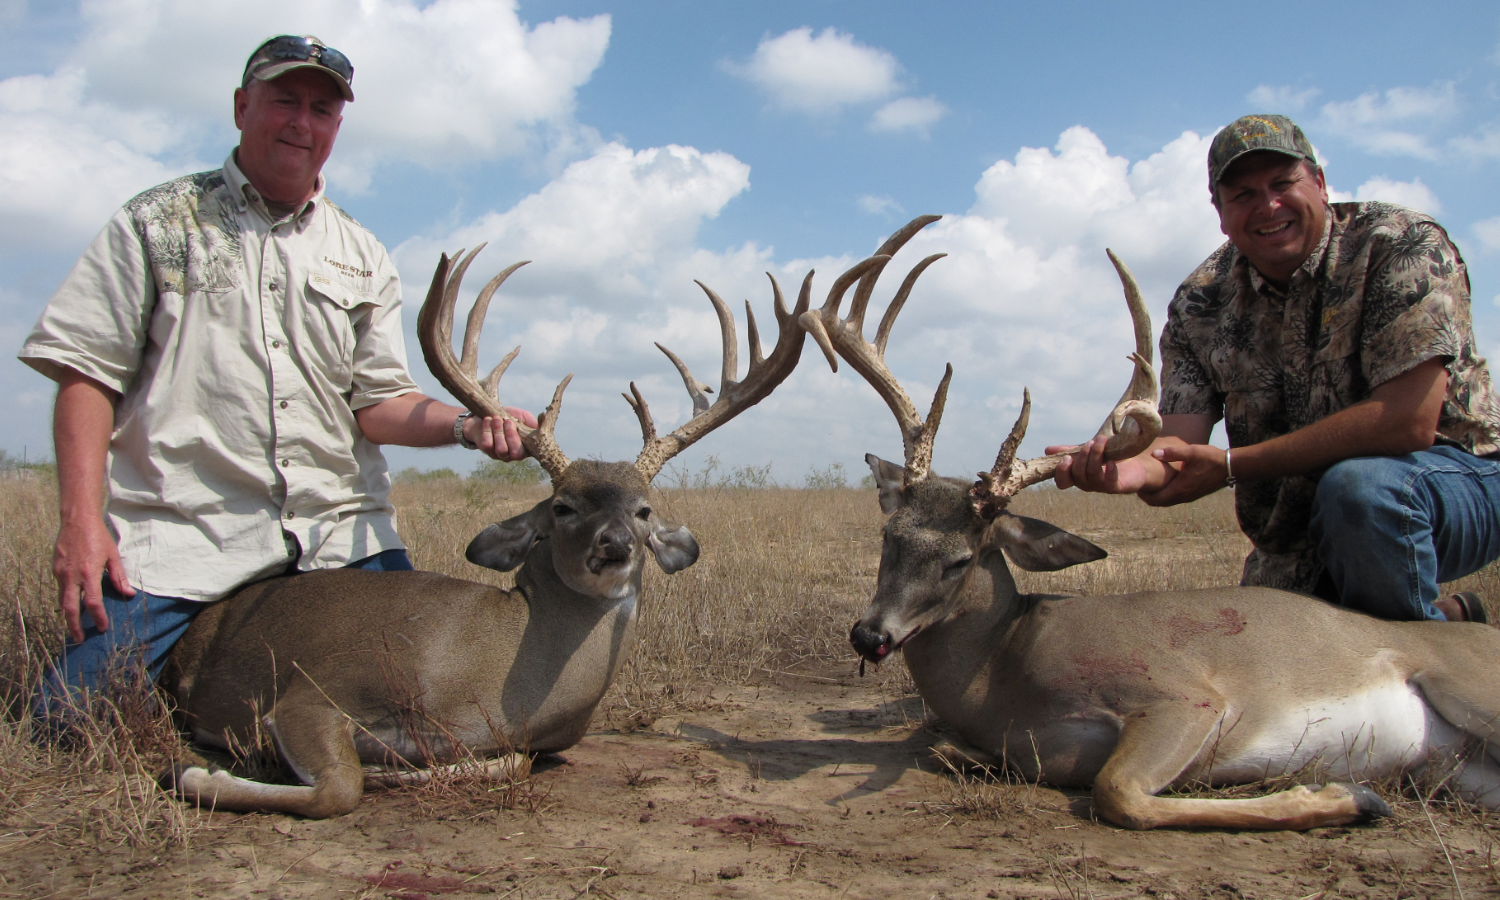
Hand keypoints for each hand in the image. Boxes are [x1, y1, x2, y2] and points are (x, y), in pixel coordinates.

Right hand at [53, 517, 133, 642]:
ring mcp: (61, 573)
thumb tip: (128, 594)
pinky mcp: (55, 569)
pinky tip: (73, 604)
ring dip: (68, 615)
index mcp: (89, 573)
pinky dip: (66, 599)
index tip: (102, 628)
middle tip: (79, 639)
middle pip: (70, 608)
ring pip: (62, 600)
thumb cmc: (98, 536)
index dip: (98, 617)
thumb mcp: (113, 555)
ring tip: (75, 627)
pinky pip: (60, 589)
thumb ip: (119, 577)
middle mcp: (72, 576)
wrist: (77, 520)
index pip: (93, 602)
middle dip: (74, 626)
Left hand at [465, 407, 538, 460]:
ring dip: (499, 432)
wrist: (490, 414)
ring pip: (502, 450)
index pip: (530, 451)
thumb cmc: (510, 417)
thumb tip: (537, 426)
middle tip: (508, 421)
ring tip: (497, 418)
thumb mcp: (523, 417)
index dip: (526, 440)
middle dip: (512, 435)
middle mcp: (514, 455)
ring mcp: (500, 454)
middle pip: (516, 454)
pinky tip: (488, 420)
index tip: (518, 425)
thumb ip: (531, 421)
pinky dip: (487, 430)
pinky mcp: (487, 450)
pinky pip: (488, 444)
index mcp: (526, 447)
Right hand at [1047, 435, 1155, 493]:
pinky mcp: (1116, 487)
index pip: (1062, 482)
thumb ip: (1069, 451)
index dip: (1062, 472)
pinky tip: (1111, 461)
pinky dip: (1109, 471)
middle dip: (1083, 457)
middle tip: (1091, 442)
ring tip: (1102, 441)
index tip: (1067, 458)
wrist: (1134, 465)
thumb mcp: (1086, 452)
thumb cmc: (1107, 458)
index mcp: (1077, 477)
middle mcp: (1087, 484)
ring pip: (1093, 474)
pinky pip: (1109, 482)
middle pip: (1078, 475)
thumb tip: (1047, 450)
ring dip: (1095, 456)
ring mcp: (1101, 487)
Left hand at [1138, 444, 1229, 506]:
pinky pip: (1175, 498)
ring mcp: (1189, 496)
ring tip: (1148, 484)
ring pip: (1168, 501)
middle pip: (1160, 503)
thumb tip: (1155, 454)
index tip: (1136, 487)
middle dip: (1148, 496)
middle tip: (1139, 486)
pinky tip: (1163, 483)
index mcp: (1181, 488)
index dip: (1144, 496)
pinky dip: (1166, 494)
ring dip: (1157, 496)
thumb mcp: (1192, 452)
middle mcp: (1184, 496)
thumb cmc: (1211, 458)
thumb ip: (1173, 453)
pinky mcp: (1193, 494)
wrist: (1231, 467)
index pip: (1157, 499)